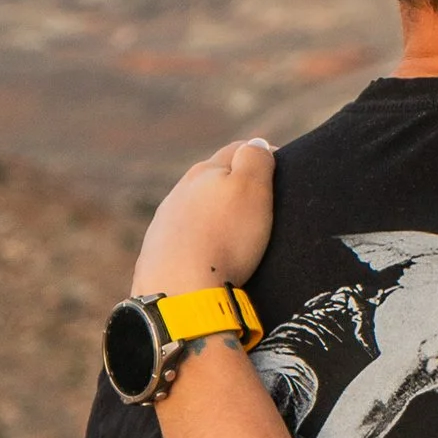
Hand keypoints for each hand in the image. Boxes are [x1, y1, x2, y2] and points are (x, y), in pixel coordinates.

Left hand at [133, 138, 276, 300]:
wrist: (180, 293)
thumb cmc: (225, 240)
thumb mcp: (252, 189)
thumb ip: (255, 159)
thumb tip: (256, 143)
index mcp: (204, 172)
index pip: (238, 150)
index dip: (263, 156)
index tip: (281, 174)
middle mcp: (178, 193)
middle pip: (212, 179)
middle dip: (234, 186)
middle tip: (260, 206)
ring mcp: (162, 225)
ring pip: (194, 210)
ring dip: (213, 216)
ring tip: (234, 237)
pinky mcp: (155, 256)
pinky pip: (182, 240)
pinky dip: (198, 243)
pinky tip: (207, 258)